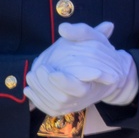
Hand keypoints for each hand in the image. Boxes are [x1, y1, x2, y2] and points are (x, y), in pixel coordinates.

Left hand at [24, 22, 138, 114]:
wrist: (109, 76)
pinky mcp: (65, 108)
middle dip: (46, 85)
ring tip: (31, 75)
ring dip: (40, 91)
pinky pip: (48, 109)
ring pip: (53, 105)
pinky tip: (29, 89)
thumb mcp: (96, 39)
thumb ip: (82, 32)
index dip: (64, 83)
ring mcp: (74, 105)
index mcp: (94, 83)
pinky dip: (37, 100)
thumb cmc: (101, 55)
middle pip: (62, 98)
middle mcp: (84, 98)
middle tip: (38, 69)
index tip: (53, 73)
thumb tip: (63, 28)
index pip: (79, 89)